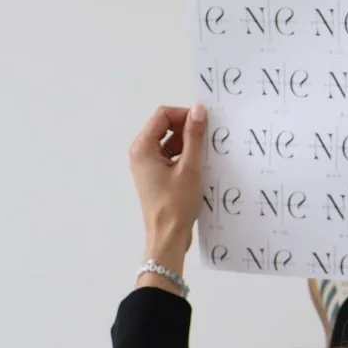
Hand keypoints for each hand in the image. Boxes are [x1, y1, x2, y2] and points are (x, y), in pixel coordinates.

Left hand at [129, 102, 207, 261]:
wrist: (167, 238)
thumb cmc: (176, 206)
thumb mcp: (190, 167)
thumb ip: (194, 136)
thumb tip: (198, 110)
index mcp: (143, 148)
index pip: (162, 115)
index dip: (184, 114)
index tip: (204, 122)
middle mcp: (140, 153)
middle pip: (164, 127)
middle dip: (186, 129)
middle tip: (207, 137)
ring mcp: (146, 166)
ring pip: (168, 142)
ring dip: (187, 144)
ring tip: (204, 154)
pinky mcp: (154, 177)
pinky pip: (169, 157)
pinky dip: (183, 156)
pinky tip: (198, 165)